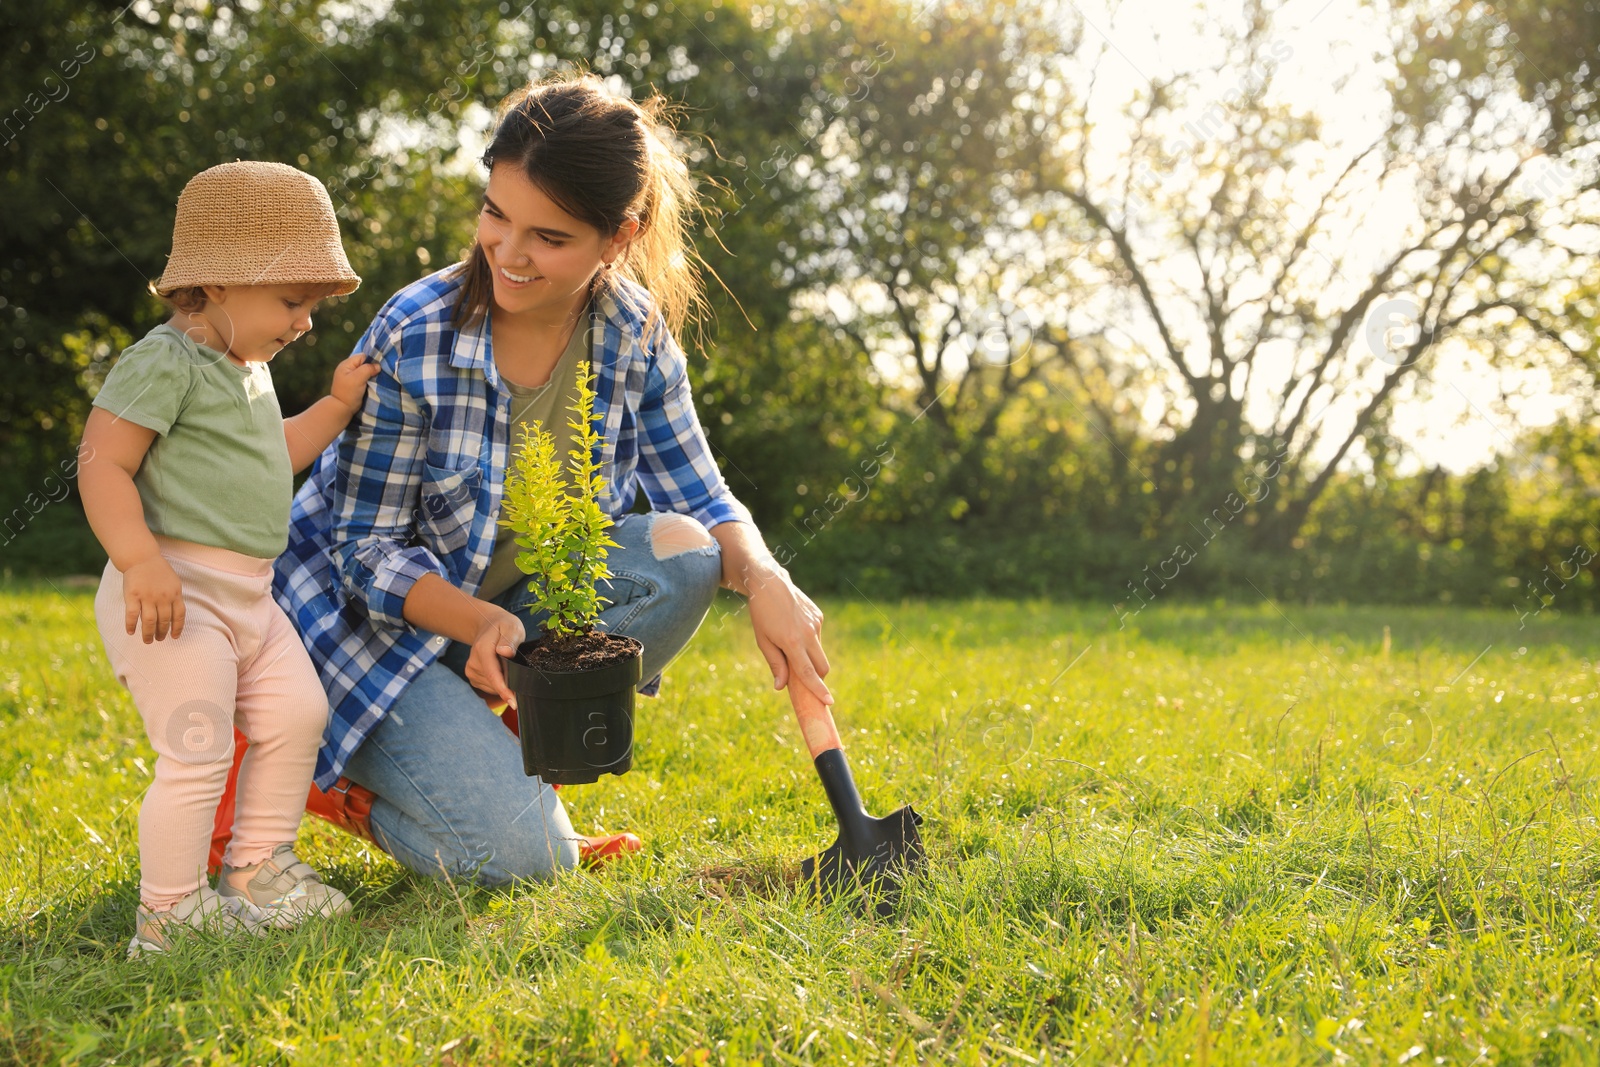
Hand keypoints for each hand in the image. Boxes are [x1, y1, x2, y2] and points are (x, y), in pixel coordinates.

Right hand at [122, 555, 184, 642]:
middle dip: (162, 632)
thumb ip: (174, 598)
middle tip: (158, 639)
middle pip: (164, 620)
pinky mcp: (133, 596)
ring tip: (148, 641)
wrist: (142, 558)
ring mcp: (148, 597)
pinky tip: (131, 632)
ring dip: (149, 633)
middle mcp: (163, 597)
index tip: (174, 637)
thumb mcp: (173, 583)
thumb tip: (175, 616)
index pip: (179, 615)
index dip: (177, 628)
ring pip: (150, 621)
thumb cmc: (158, 571)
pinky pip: (132, 615)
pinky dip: (131, 625)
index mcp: (175, 594)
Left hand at [328, 352, 379, 415]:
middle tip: (378, 375)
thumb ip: (368, 369)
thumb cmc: (349, 392)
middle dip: (371, 368)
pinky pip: (364, 378)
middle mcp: (348, 368)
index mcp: (346, 364)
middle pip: (364, 363)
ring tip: (376, 379)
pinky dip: (369, 380)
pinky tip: (373, 383)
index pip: (362, 357)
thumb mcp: (358, 378)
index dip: (371, 361)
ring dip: (371, 375)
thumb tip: (378, 366)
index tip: (378, 369)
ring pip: (365, 371)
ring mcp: (351, 376)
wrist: (342, 408)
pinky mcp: (354, 384)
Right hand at [464, 605, 524, 709]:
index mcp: (482, 649)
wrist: (488, 625)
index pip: (493, 674)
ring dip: (504, 682)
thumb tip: (506, 652)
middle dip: (510, 684)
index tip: (513, 702)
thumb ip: (510, 639)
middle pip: (494, 683)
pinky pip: (490, 687)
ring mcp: (471, 671)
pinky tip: (502, 670)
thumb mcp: (512, 627)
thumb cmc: (503, 626)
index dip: (504, 690)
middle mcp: (473, 662)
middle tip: (521, 670)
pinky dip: (499, 683)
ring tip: (509, 665)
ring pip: (493, 687)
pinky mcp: (473, 677)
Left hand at [746, 568, 832, 705]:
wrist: (770, 583)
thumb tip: (781, 687)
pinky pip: (817, 636)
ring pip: (819, 651)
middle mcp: (808, 634)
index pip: (808, 673)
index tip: (828, 702)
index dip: (818, 689)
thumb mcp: (763, 641)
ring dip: (810, 656)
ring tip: (790, 642)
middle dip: (818, 677)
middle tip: (804, 678)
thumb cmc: (762, 615)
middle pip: (822, 666)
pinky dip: (809, 640)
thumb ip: (775, 664)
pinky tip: (794, 627)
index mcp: (792, 642)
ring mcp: (816, 624)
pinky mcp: (819, 616)